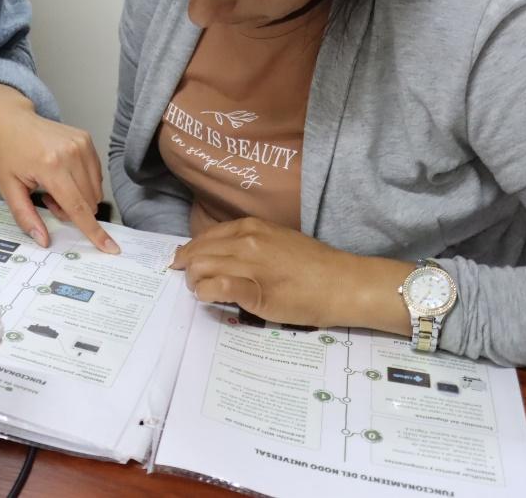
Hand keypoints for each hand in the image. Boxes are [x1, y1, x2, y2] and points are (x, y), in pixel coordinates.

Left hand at [0, 83, 119, 253]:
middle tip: (46, 199)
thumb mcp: (7, 187)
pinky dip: (81, 183)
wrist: (6, 118)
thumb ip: (26, 216)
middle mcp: (71, 153)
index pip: (78, 207)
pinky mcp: (86, 139)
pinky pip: (95, 174)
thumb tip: (43, 240)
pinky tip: (61, 175)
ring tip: (52, 185)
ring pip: (95, 190)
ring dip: (78, 197)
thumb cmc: (3, 150)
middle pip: (89, 201)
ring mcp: (81, 143)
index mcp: (51, 165)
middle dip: (71, 211)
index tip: (110, 248)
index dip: (94, 231)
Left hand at [170, 216, 412, 331]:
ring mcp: (249, 264)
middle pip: (197, 252)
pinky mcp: (253, 290)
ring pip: (200, 268)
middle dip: (187, 268)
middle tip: (190, 281)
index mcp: (250, 226)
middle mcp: (246, 240)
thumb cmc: (314, 266)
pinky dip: (204, 293)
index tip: (184, 262)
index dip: (189, 252)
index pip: (204, 237)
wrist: (342, 283)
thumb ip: (249, 244)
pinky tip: (209, 298)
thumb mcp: (277, 241)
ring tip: (201, 291)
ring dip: (194, 282)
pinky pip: (214, 288)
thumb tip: (223, 254)